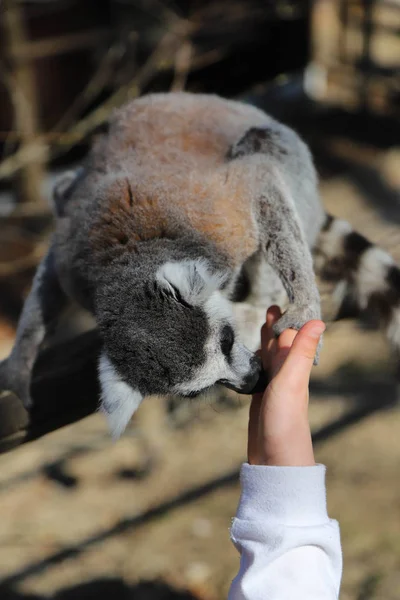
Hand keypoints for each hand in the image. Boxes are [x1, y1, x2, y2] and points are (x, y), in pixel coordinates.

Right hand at [248, 306, 324, 466]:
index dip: (289, 317)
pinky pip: (259, 371)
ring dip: (266, 340)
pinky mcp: (260, 397)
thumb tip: (319, 320)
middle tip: (270, 307)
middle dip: (276, 325)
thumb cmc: (286, 422)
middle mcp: (286, 374)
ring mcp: (273, 386)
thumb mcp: (292, 382)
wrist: (275, 459)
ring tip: (261, 324)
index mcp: (295, 367)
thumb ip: (301, 351)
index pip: (293, 334)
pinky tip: (249, 357)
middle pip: (281, 343)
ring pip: (270, 356)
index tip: (283, 299)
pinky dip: (255, 359)